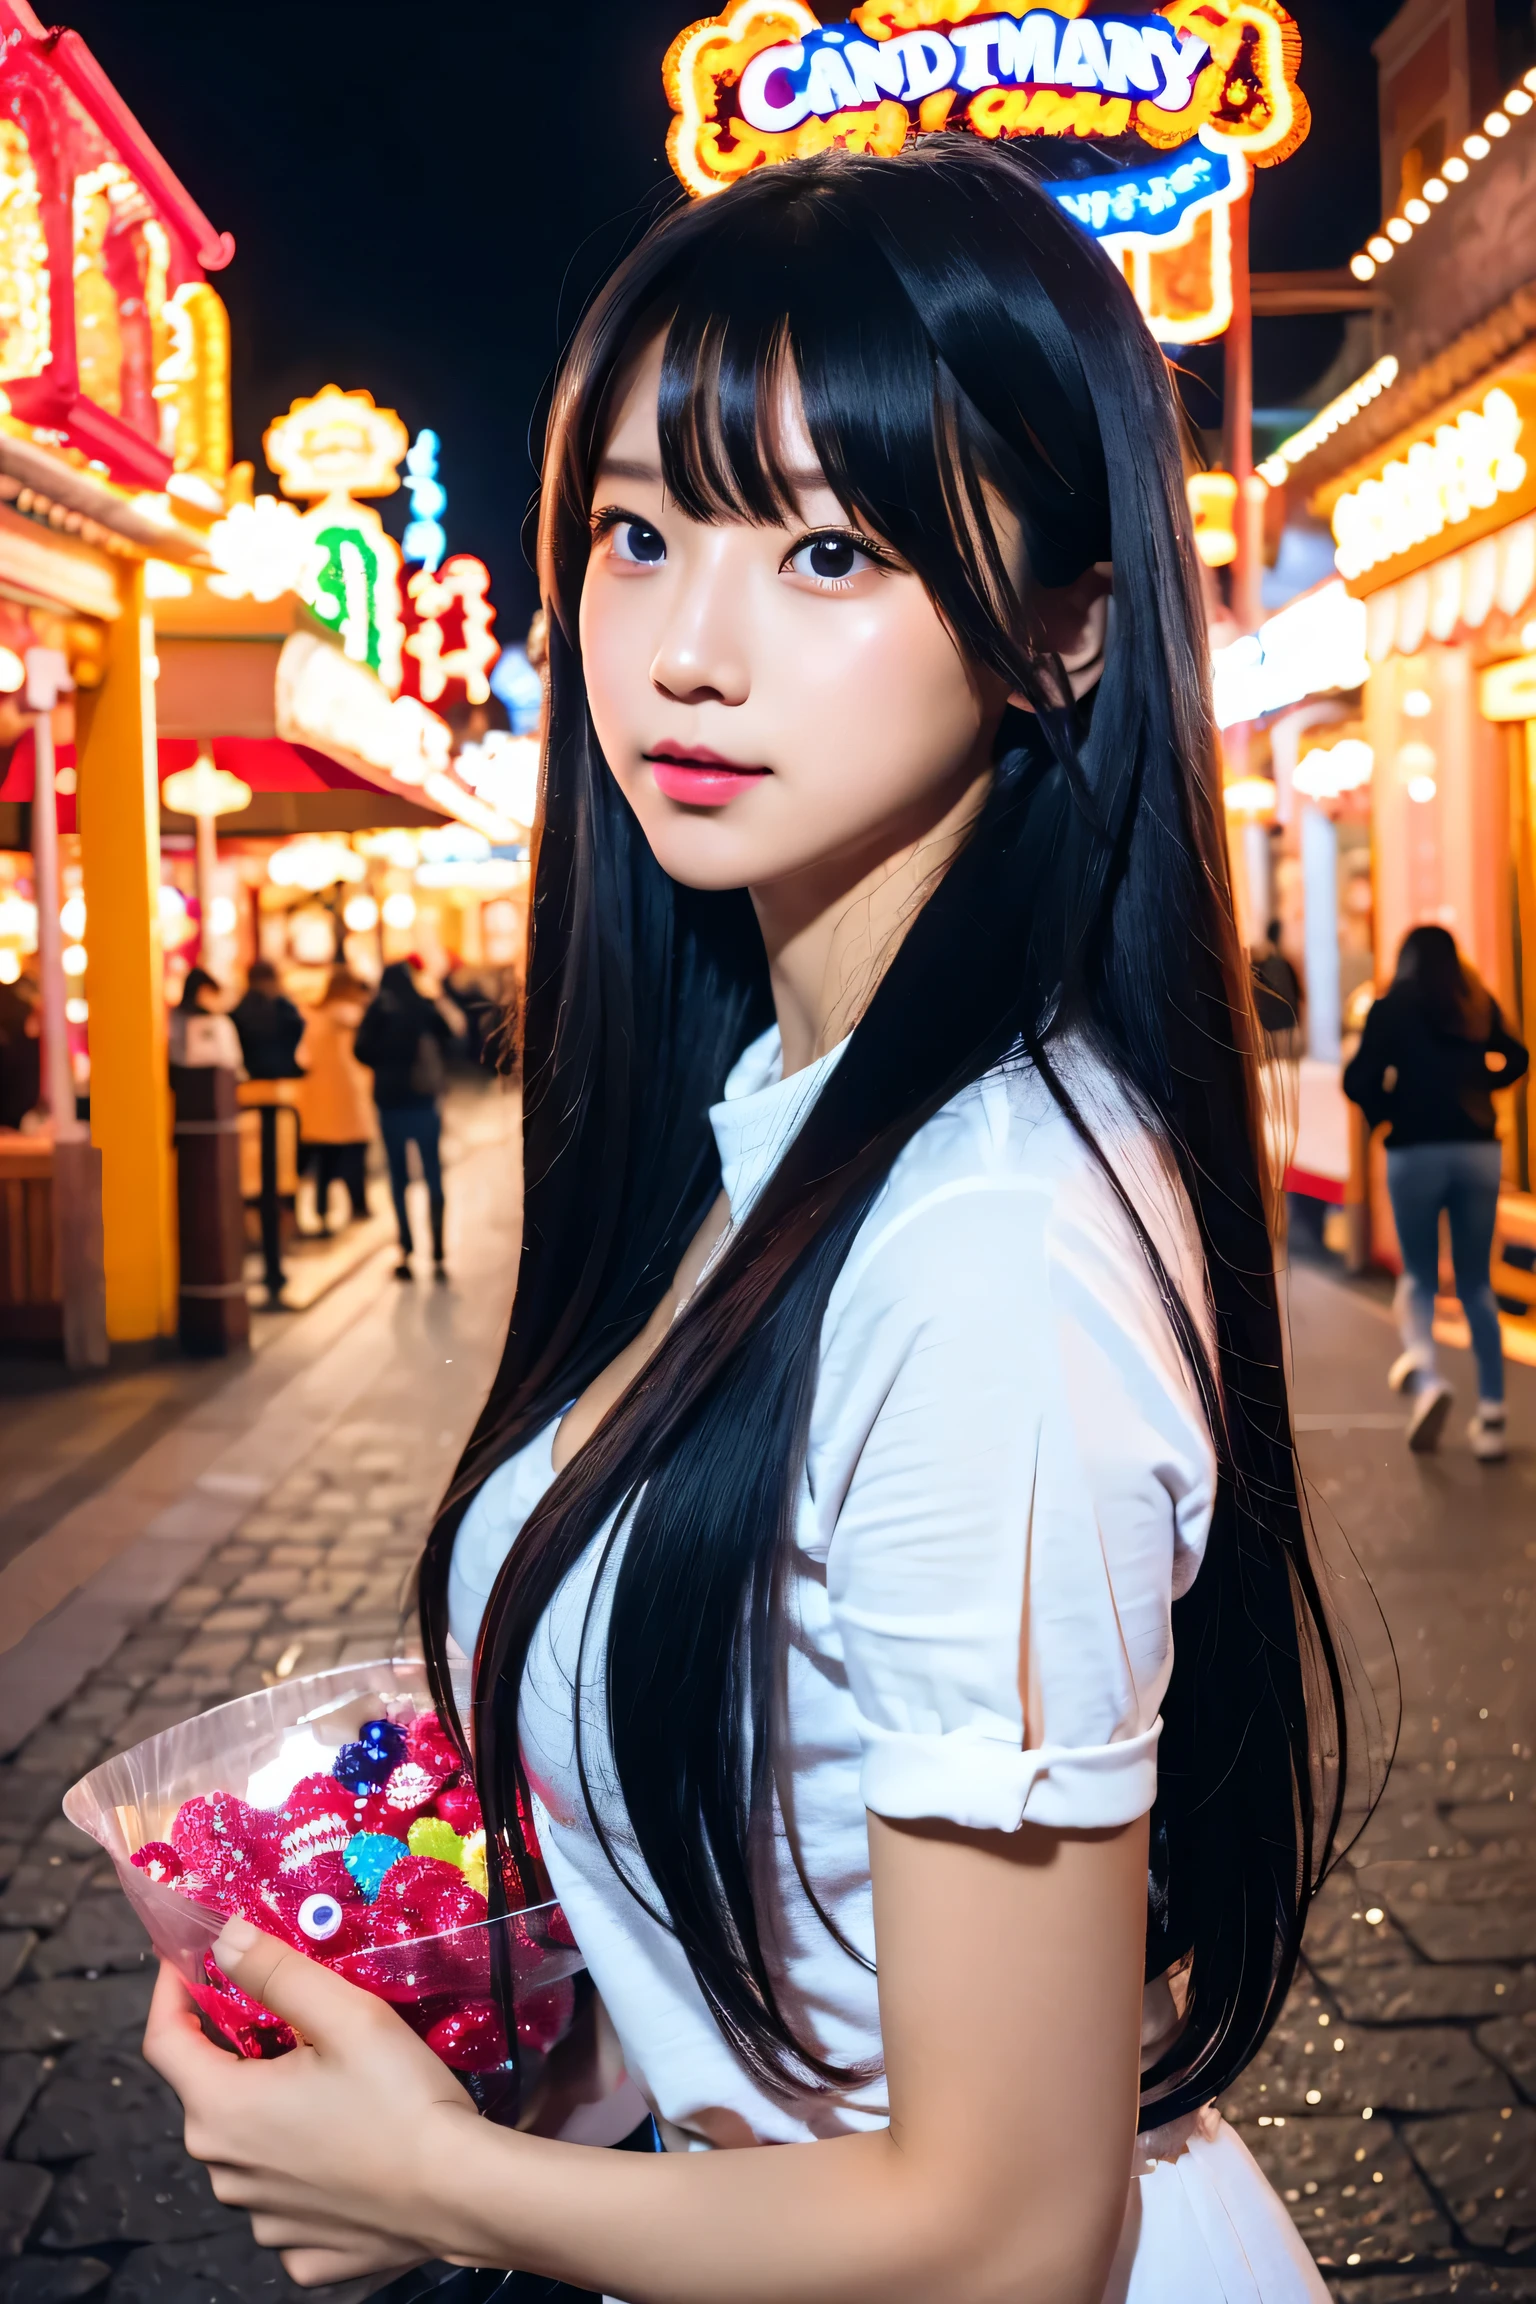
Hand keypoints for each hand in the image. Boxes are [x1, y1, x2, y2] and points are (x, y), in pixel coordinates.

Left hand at [144, 1918, 482, 2286]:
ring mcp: (261, 2220)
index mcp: (223, 2110)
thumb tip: (223, 1937)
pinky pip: (285, 2199)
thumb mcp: (344, 2015)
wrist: (463, 2195)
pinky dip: (303, 2170)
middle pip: (210, 2094)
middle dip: (236, 2052)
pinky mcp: (300, 2253)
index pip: (164, 2042)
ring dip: (271, 2113)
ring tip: (330, 2086)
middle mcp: (225, 2173)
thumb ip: (275, 1971)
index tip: (186, 1958)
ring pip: (248, 2149)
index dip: (170, 1991)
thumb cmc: (402, 2099)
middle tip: (288, 2019)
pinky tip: (349, 2152)